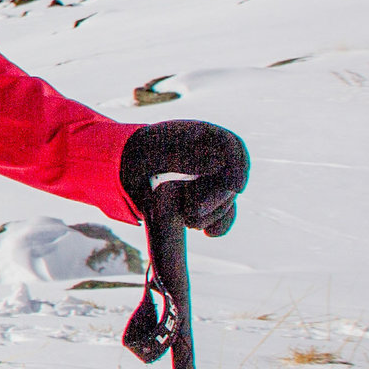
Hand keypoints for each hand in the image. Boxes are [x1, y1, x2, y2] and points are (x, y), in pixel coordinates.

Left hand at [120, 120, 247, 237]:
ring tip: (189, 222)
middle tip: (192, 211)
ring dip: (214, 213)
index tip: (235, 187)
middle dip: (217, 198)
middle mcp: (216, 156)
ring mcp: (216, 178)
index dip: (237, 166)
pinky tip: (209, 232)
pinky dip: (220, 224)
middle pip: (230, 177)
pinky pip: (225, 213)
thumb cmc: (141, 151)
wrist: (131, 168)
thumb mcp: (154, 150)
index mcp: (205, 135)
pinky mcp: (212, 198)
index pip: (231, 146)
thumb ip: (183, 155)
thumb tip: (217, 163)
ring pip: (228, 198)